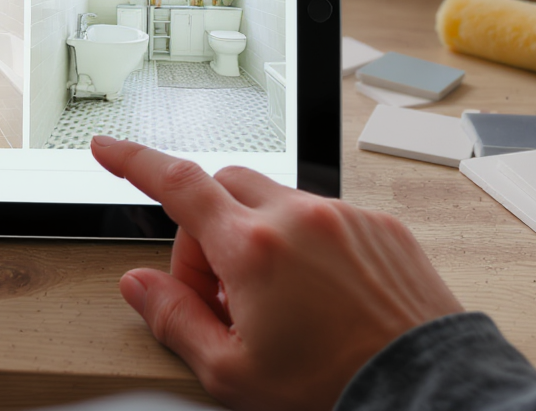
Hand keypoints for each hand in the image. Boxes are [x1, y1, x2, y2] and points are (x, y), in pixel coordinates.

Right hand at [91, 136, 461, 410]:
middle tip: (218, 295)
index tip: (107, 148)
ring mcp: (344, 218)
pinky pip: (323, 216)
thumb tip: (139, 286)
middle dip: (205, 232)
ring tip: (276, 305)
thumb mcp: (232, 373)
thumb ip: (174, 320)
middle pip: (222, 189)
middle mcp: (299, 217)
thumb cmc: (334, 389)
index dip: (133, 162)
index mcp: (253, 248)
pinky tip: (318, 298)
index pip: (176, 184)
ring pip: (273, 202)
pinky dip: (305, 245)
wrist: (428, 393)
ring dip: (256, 238)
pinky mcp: (380, 228)